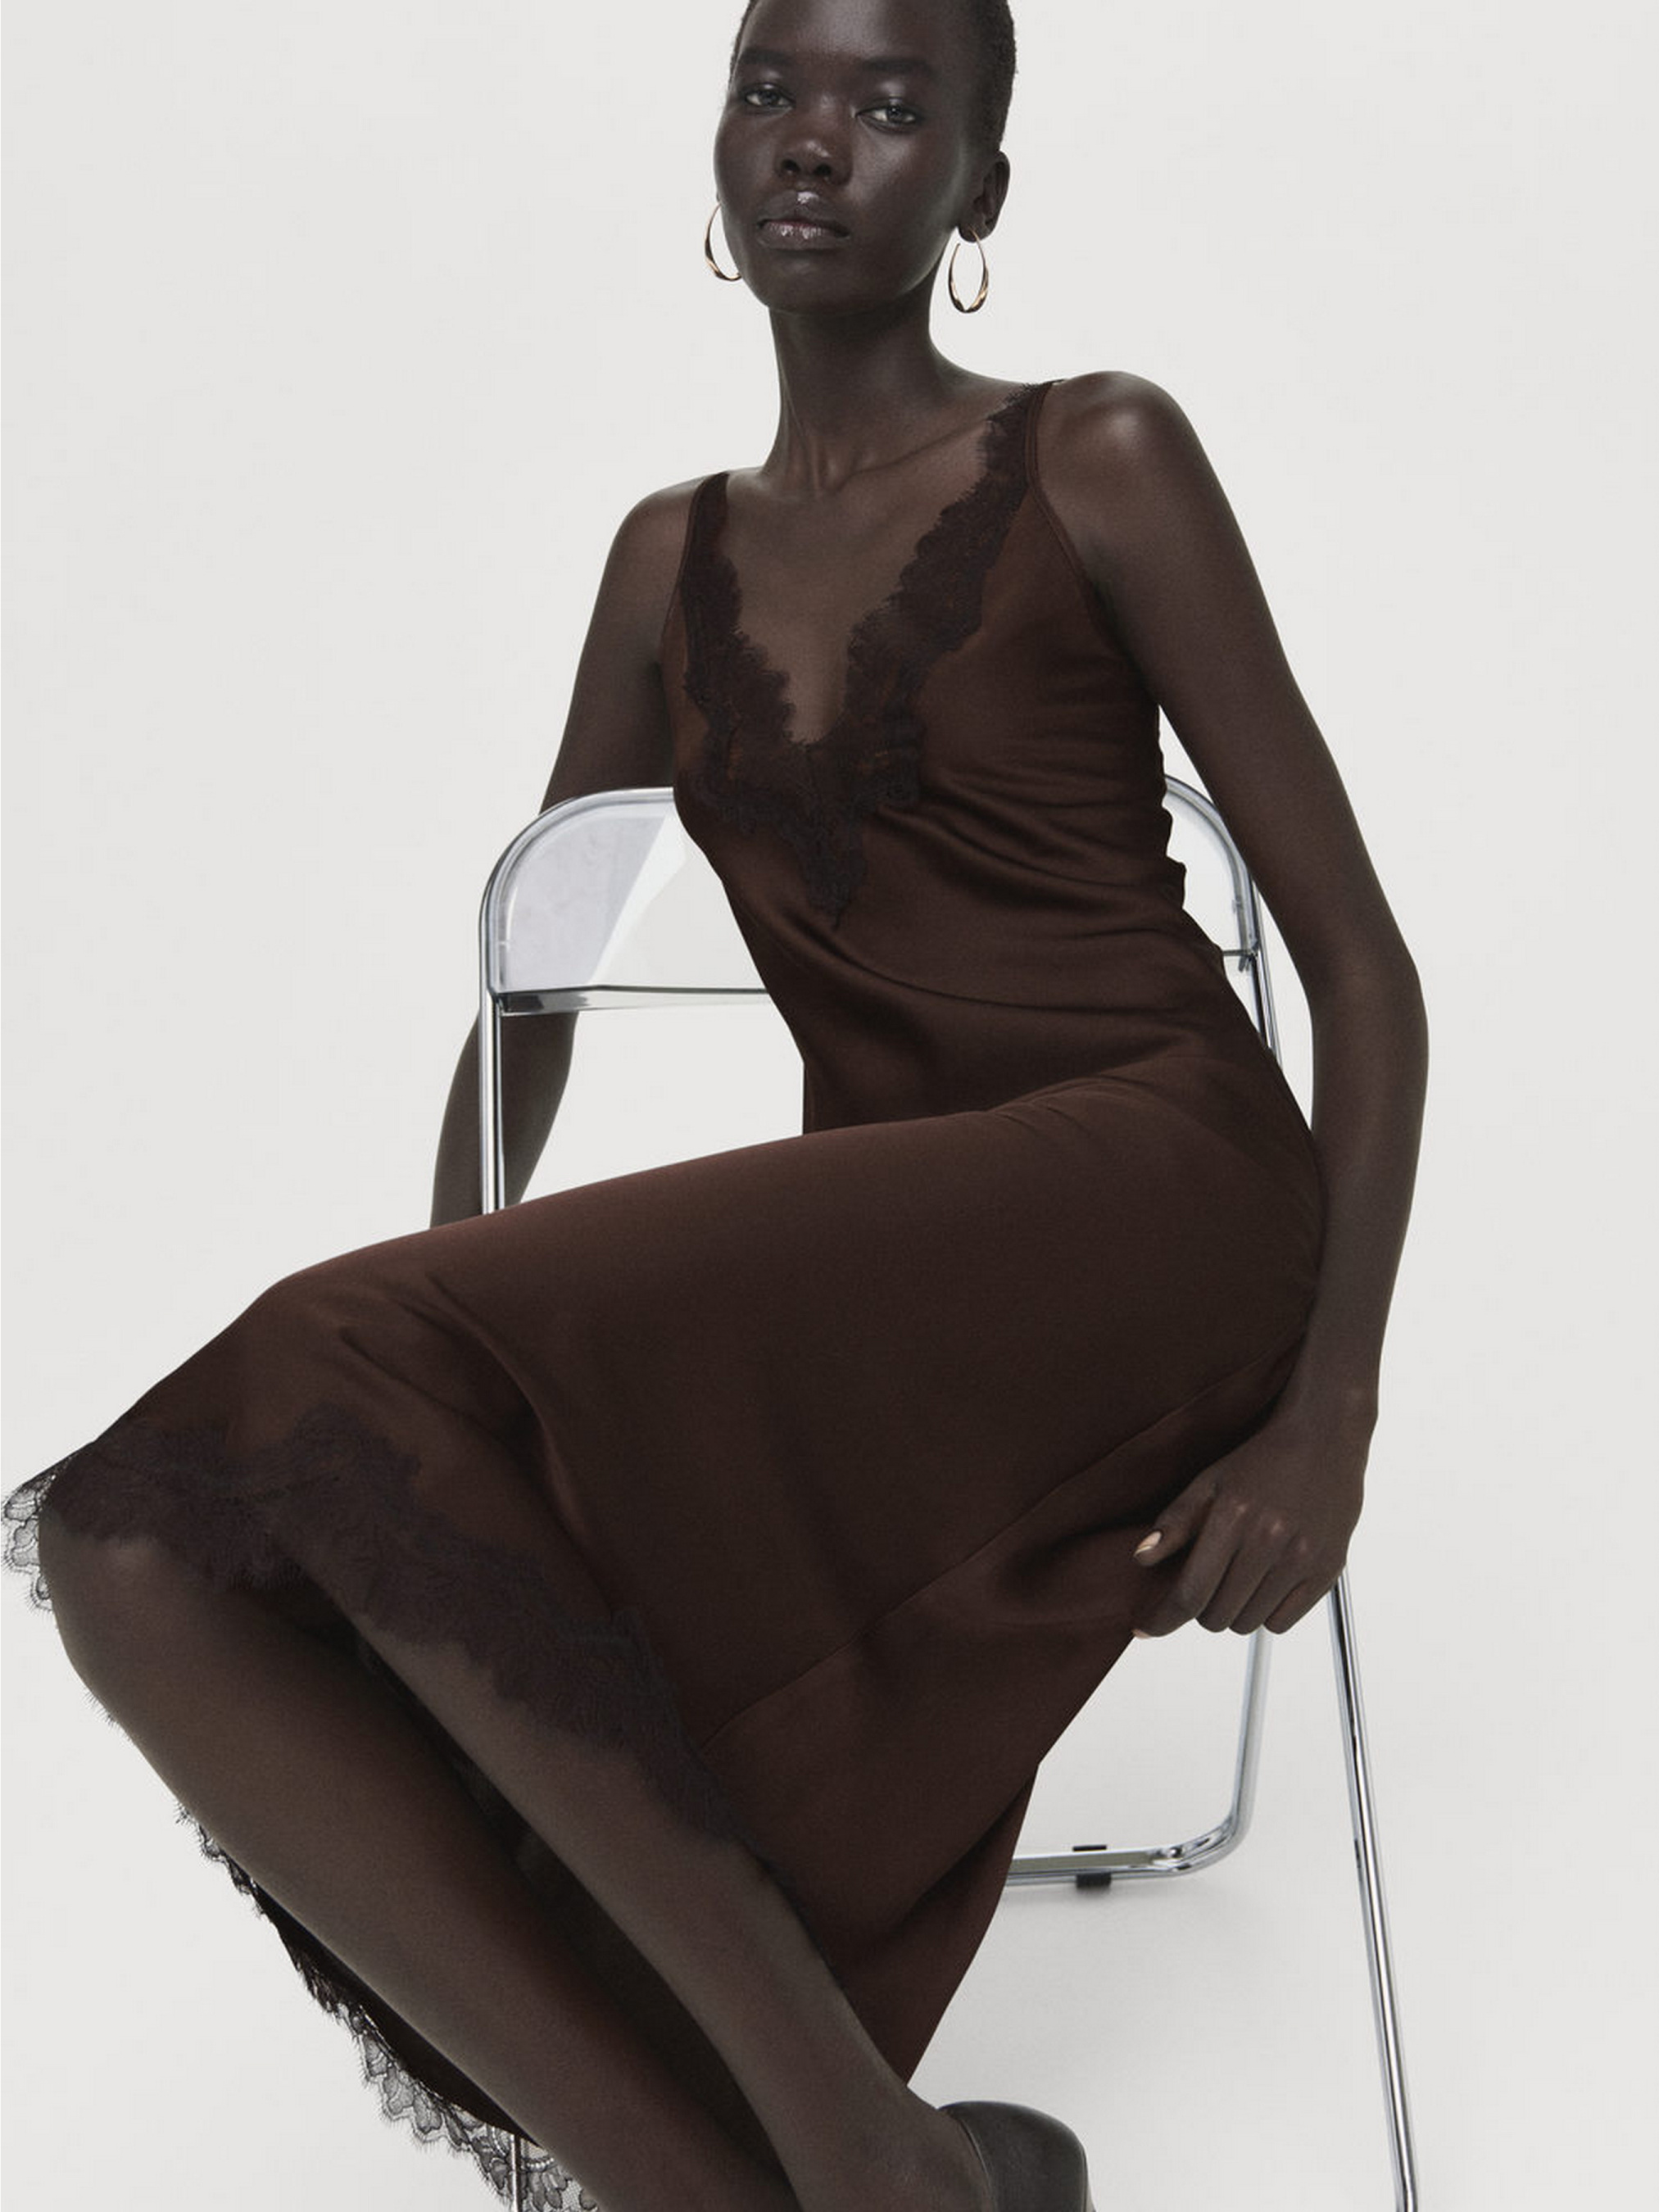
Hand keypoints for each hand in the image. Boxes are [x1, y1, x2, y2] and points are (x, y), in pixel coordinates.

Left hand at [1130, 1413, 1366, 1636]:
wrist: (1324, 1440)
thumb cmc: (1262, 1461)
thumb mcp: (1208, 1482)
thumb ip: (1174, 1523)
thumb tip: (1141, 1558)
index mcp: (1233, 1517)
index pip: (1189, 1593)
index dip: (1162, 1618)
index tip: (1145, 1628)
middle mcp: (1269, 1540)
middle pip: (1216, 1616)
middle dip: (1201, 1607)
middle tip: (1207, 1581)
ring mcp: (1302, 1558)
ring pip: (1247, 1623)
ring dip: (1233, 1611)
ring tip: (1238, 1577)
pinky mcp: (1327, 1570)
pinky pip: (1282, 1623)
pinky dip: (1266, 1613)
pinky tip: (1265, 1583)